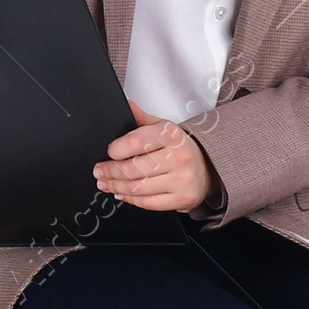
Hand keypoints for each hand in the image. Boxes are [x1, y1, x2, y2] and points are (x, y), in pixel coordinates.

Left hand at [94, 99, 220, 213]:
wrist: (209, 168)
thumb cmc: (182, 148)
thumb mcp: (165, 128)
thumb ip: (143, 120)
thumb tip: (127, 106)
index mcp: (172, 135)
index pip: (137, 141)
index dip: (117, 149)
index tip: (109, 153)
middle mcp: (179, 157)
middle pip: (133, 168)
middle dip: (110, 171)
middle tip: (99, 171)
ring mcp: (181, 180)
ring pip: (138, 187)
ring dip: (116, 186)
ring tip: (106, 183)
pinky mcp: (182, 199)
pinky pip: (148, 202)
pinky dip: (131, 199)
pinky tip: (122, 193)